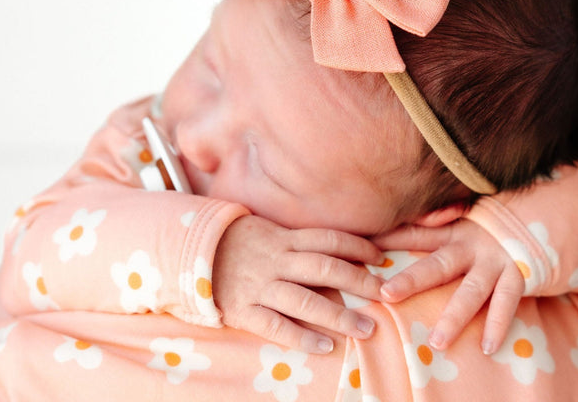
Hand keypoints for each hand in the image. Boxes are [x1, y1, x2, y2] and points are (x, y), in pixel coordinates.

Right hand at [213, 215, 384, 353]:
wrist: (190, 253)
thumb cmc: (237, 242)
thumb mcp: (268, 230)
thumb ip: (298, 240)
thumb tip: (338, 250)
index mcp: (284, 238)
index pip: (328, 238)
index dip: (357, 246)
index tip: (381, 258)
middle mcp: (276, 259)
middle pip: (324, 268)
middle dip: (359, 281)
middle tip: (386, 293)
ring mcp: (261, 285)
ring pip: (306, 300)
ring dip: (339, 316)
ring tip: (367, 328)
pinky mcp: (245, 309)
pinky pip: (276, 326)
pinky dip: (301, 337)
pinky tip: (324, 347)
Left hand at [374, 218, 523, 354]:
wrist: (536, 217)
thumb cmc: (488, 226)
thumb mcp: (460, 220)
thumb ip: (430, 226)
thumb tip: (392, 233)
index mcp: (451, 231)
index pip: (415, 235)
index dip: (390, 240)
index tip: (363, 249)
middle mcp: (470, 245)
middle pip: (437, 264)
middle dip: (412, 280)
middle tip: (386, 294)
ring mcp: (495, 261)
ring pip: (472, 291)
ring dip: (454, 316)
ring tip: (437, 342)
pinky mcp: (519, 274)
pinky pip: (508, 303)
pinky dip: (498, 324)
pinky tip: (487, 347)